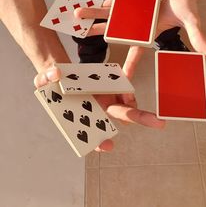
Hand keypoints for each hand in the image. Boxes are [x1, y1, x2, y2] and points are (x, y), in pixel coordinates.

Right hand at [34, 66, 164, 151]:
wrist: (62, 72)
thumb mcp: (43, 79)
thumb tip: (55, 75)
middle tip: (158, 123)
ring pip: (126, 101)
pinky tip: (130, 63)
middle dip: (138, 118)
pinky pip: (125, 82)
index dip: (98, 141)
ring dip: (130, 95)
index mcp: (83, 115)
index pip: (93, 135)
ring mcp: (108, 96)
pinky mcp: (113, 83)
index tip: (107, 145)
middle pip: (121, 117)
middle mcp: (99, 109)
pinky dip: (128, 74)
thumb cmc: (52, 83)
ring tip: (126, 81)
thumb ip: (46, 77)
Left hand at [74, 0, 205, 78]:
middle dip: (98, 35)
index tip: (119, 79)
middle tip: (82, 39)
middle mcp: (135, 26)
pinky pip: (113, 3)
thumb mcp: (191, 20)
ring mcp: (131, 14)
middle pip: (114, 33)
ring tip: (76, 16)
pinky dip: (102, 5)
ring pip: (109, 17)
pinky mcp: (130, 2)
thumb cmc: (185, 5)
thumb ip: (197, 35)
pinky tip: (90, 6)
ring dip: (94, 16)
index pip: (136, 54)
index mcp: (147, 34)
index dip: (129, 67)